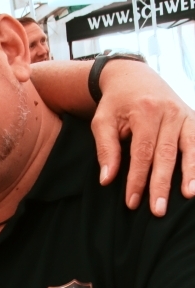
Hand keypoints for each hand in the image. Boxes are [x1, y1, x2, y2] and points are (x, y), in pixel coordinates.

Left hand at [93, 60, 194, 215]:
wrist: (134, 76)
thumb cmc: (115, 103)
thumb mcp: (102, 121)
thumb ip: (106, 149)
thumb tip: (107, 180)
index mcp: (145, 111)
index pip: (142, 153)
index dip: (137, 179)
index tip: (131, 202)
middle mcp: (169, 112)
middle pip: (167, 154)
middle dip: (162, 184)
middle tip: (158, 210)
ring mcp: (184, 114)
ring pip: (190, 147)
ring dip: (191, 173)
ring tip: (189, 195)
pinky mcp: (192, 118)